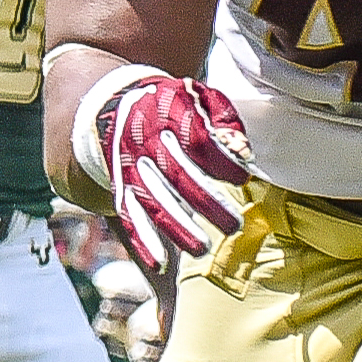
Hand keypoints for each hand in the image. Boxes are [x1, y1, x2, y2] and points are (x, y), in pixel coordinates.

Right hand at [77, 62, 252, 271]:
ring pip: (153, 202)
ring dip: (177, 228)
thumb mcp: (199, 97)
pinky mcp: (121, 187)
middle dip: (207, 203)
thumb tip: (243, 152)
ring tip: (201, 249)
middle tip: (234, 226)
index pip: (197, 141)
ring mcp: (132, 167)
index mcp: (169, 115)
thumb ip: (224, 119)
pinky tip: (158, 263)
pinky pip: (130, 216)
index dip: (220, 162)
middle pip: (178, 177)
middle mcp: (147, 143)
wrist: (118, 106)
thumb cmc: (171, 106)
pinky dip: (142, 242)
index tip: (242, 178)